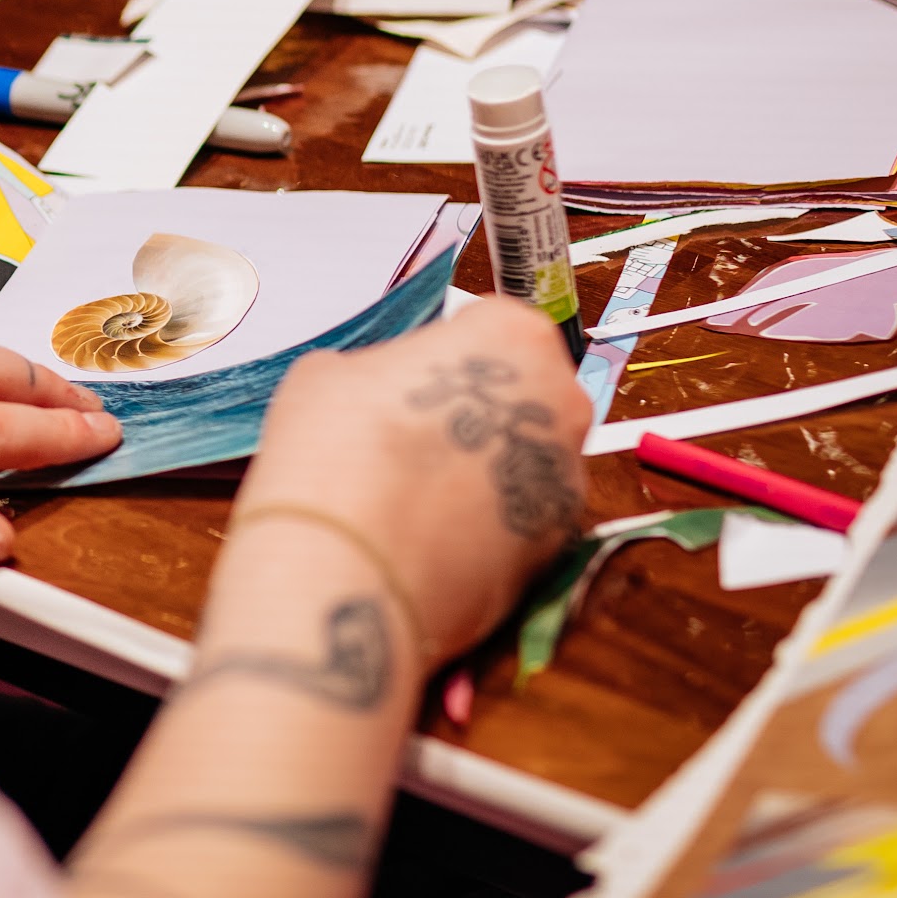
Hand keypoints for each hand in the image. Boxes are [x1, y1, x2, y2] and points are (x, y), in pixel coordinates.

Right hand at [239, 297, 589, 670]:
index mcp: (514, 337)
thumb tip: (384, 390)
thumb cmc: (336, 457)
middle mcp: (562, 403)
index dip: (441, 351)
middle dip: (475, 408)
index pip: (488, 323)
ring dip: (480, 469)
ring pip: (522, 459)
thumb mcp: (329, 374)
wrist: (348, 574)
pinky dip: (483, 525)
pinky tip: (423, 536)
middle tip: (407, 433)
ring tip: (408, 494)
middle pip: (519, 391)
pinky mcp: (555, 550)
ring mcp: (566, 482)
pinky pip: (517, 520)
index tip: (409, 377)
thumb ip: (379, 369)